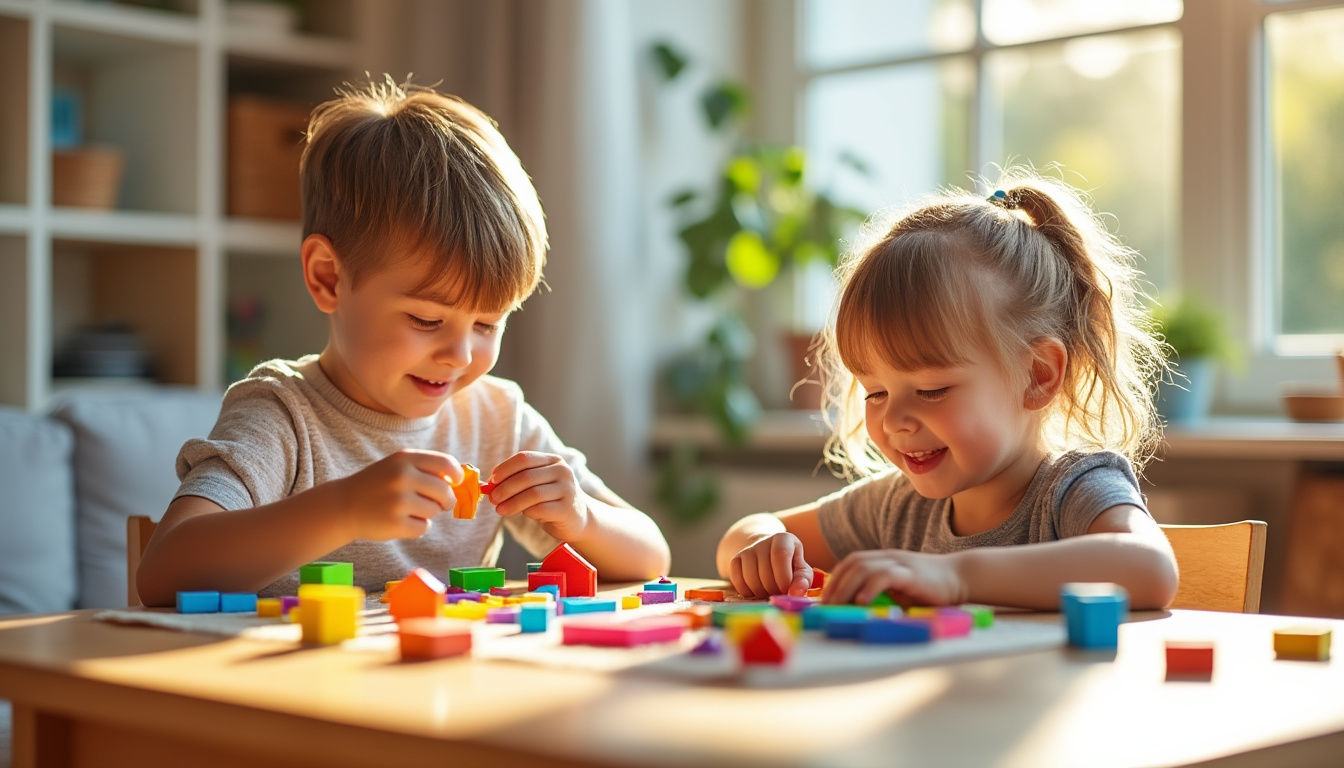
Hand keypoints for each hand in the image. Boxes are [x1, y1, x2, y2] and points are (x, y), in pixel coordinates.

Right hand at [335, 449, 461, 540]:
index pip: (445, 464)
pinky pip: (423, 528)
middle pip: (444, 491)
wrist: (344, 505)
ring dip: (427, 514)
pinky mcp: (395, 524)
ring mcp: (398, 501)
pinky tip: (400, 521)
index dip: (456, 474)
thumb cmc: (378, 485)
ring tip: (408, 510)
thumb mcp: (397, 466)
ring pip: (434, 511)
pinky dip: (417, 527)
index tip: (457, 481)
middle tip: (440, 504)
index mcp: (404, 459)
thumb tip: (459, 480)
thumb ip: (426, 468)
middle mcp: (402, 477)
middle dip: (446, 500)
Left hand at [487, 452, 591, 540]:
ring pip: (532, 494)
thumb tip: (489, 484)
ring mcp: (567, 490)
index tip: (491, 480)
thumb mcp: (537, 484)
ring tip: (499, 510)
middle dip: (505, 488)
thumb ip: (517, 481)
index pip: (524, 458)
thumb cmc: (551, 499)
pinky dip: (527, 512)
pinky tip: (523, 514)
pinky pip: (540, 509)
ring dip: (512, 502)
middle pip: (526, 476)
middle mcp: (563, 471)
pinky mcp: (567, 509)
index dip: (505, 468)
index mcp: (553, 460)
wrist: (578, 518)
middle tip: (492, 498)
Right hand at [728, 532, 812, 598]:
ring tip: (770, 591)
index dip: (784, 577)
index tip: (787, 589)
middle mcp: (763, 540)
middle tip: (779, 592)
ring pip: (750, 578)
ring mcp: (747, 550)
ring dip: (761, 592)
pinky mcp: (735, 560)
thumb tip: (796, 593)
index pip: (780, 555)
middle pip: (765, 570)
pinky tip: (756, 590)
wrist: (768, 555)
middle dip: (773, 589)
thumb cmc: (789, 565)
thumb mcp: (801, 570)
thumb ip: (803, 580)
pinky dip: (747, 591)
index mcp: (783, 538)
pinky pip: (737, 580)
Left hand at [824, 549, 967, 606]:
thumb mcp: (901, 589)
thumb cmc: (930, 588)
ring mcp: (899, 563)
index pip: (850, 563)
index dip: (835, 579)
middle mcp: (888, 558)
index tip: (824, 599)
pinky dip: (870, 587)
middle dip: (835, 585)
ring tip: (837, 605)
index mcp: (883, 560)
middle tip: (825, 606)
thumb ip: (883, 594)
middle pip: (852, 564)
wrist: (961, 576)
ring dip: (846, 586)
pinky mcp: (911, 574)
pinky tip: (861, 601)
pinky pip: (885, 576)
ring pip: (863, 567)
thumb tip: (858, 611)